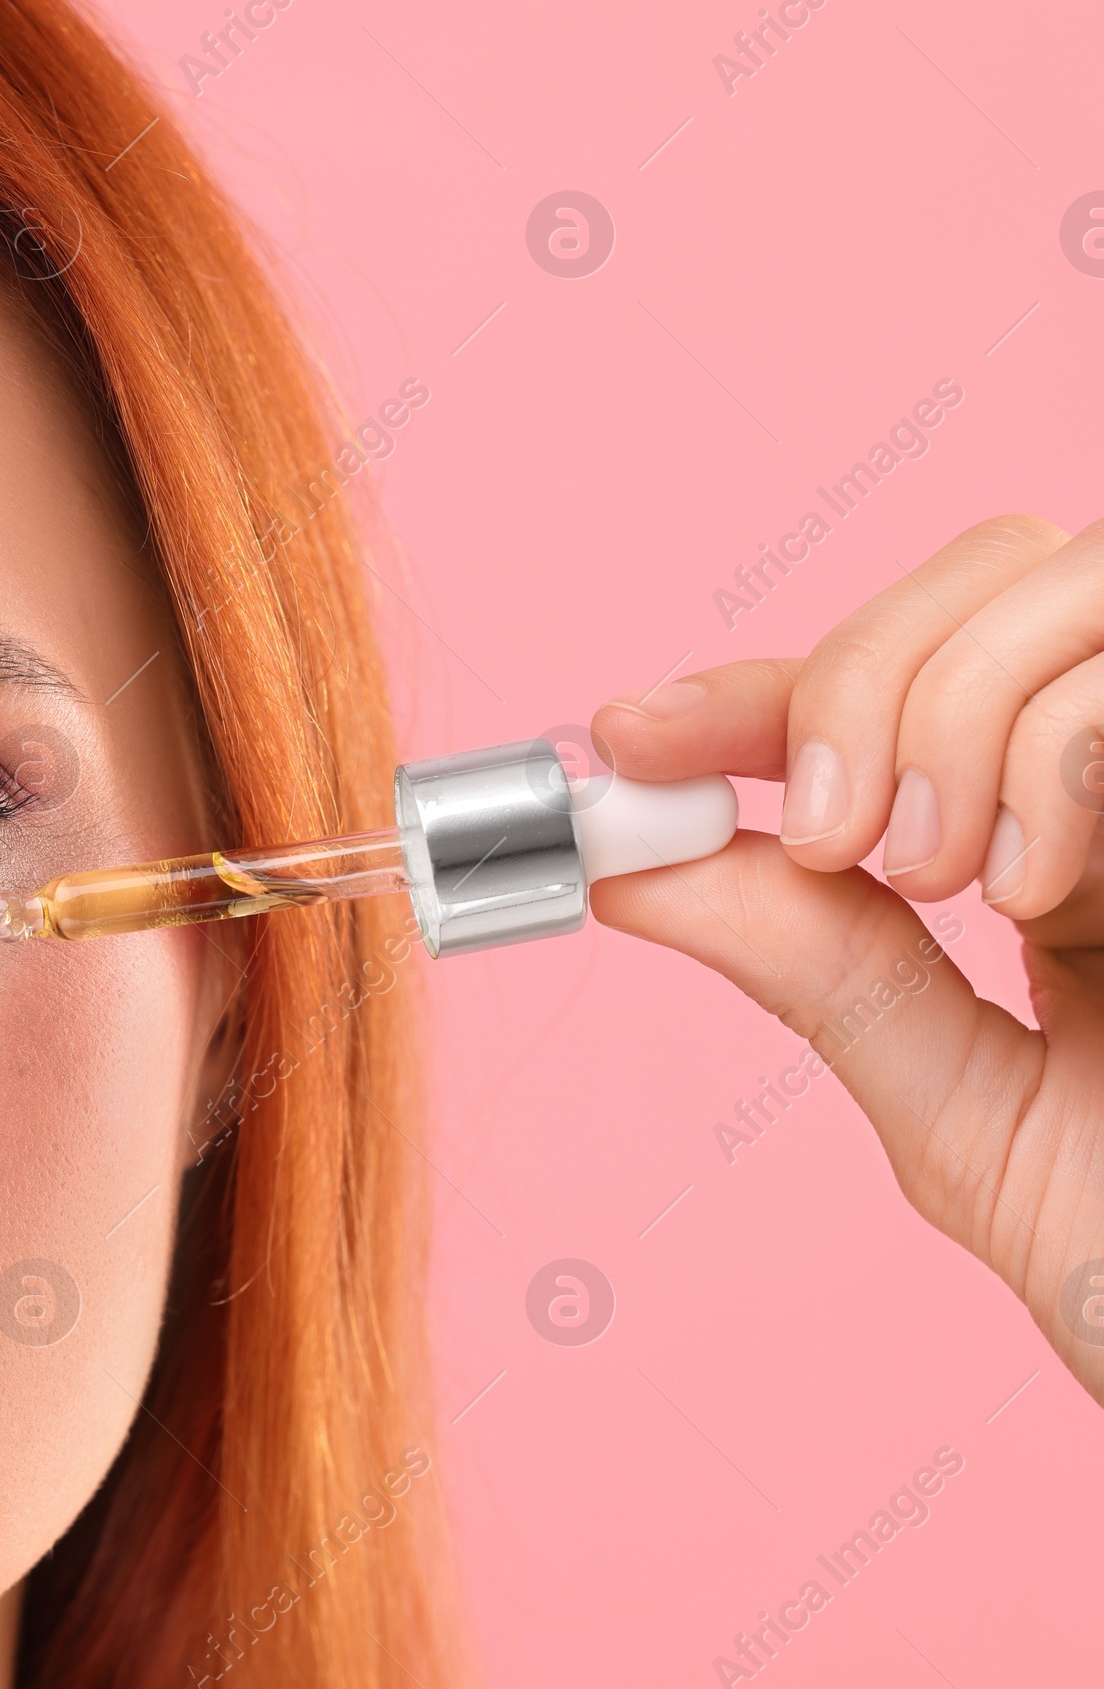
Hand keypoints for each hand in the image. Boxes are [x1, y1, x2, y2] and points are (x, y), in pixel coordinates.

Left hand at [589, 515, 1103, 1404]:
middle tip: (837, 845)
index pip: (892, 694)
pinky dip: (1056, 747)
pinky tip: (1037, 888)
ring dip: (956, 708)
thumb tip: (634, 863)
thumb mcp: (963, 1116)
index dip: (748, 693)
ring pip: (1063, 576)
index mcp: (1069, 847)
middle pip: (986, 572)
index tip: (629, 739)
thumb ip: (822, 974)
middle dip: (858, 678)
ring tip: (950, 882)